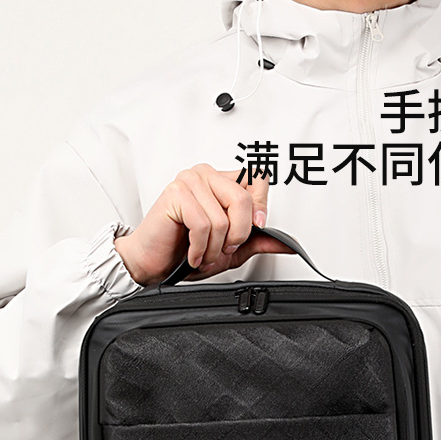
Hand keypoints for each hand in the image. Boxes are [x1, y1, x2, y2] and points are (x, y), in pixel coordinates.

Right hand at [114, 164, 291, 285]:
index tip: (255, 228)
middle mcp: (206, 176)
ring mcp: (189, 181)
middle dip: (238, 234)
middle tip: (223, 248)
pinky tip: (193, 253)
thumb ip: (258, 241)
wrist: (152, 263)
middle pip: (244, 199)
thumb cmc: (185, 251)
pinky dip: (201, 248)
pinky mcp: (176, 194)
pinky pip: (204, 224)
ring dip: (215, 247)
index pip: (257, 179)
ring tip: (204, 253)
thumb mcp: (232, 250)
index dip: (261, 207)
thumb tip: (287, 243)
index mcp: (221, 181)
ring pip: (223, 217)